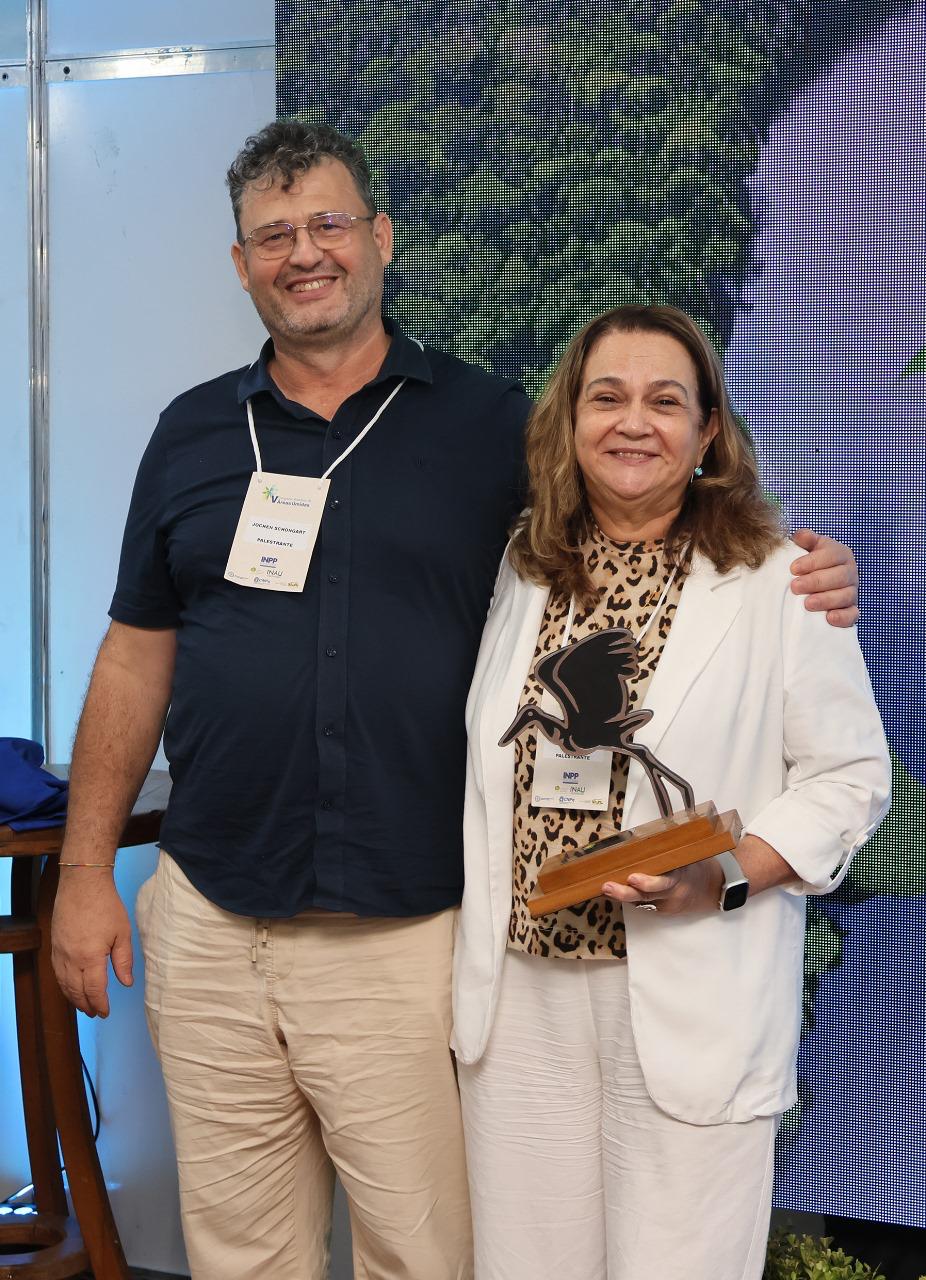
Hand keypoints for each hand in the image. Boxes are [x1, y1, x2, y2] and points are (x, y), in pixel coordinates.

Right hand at [51, 868, 132, 1017]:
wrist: (82, 884)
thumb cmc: (105, 905)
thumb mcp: (122, 933)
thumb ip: (123, 961)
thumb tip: (126, 983)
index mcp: (90, 957)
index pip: (94, 990)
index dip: (100, 1004)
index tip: (105, 1013)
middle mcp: (71, 959)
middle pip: (76, 991)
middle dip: (86, 1005)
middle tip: (95, 1013)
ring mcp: (60, 953)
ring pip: (64, 984)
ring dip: (73, 998)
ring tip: (84, 1005)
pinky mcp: (54, 946)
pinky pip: (57, 973)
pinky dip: (64, 985)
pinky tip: (71, 987)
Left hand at [602, 860, 722, 915]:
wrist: (712, 888)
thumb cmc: (696, 866)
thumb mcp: (687, 855)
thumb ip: (670, 850)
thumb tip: (646, 834)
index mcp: (682, 876)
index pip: (665, 881)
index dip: (648, 882)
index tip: (633, 878)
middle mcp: (674, 892)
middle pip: (649, 895)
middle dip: (626, 892)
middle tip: (609, 886)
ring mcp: (667, 903)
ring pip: (643, 901)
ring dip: (622, 895)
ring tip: (605, 888)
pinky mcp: (662, 910)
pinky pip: (644, 904)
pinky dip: (629, 898)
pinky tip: (613, 892)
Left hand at [790, 529, 858, 626]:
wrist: (815, 584)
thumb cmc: (808, 564)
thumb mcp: (808, 548)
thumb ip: (805, 539)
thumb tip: (800, 535)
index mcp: (840, 554)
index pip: (831, 555)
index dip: (813, 561)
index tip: (793, 568)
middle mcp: (850, 572)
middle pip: (839, 576)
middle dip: (816, 582)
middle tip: (795, 587)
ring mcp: (852, 592)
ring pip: (845, 596)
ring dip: (826, 600)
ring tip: (807, 603)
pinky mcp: (851, 610)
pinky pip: (852, 615)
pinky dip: (842, 617)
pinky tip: (829, 618)